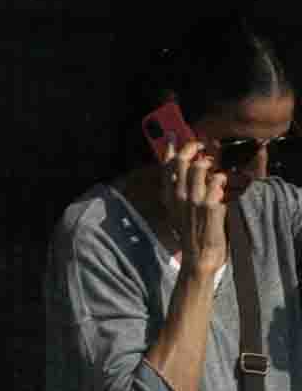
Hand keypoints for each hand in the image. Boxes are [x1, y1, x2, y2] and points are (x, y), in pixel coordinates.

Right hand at [159, 133, 239, 269]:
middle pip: (182, 161)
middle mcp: (178, 196)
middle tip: (200, 146)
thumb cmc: (193, 231)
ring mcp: (193, 200)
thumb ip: (181, 189)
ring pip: (201, 167)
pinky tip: (224, 186)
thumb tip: (190, 167)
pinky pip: (218, 180)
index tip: (174, 135)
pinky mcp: (209, 205)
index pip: (166, 167)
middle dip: (192, 148)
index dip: (170, 149)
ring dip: (210, 164)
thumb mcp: (180, 210)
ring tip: (215, 171)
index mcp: (169, 197)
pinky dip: (223, 179)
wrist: (200, 255)